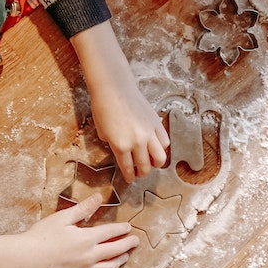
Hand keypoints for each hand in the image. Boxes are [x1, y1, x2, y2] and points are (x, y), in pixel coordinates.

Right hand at [0, 194, 139, 267]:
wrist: (23, 262)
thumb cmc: (40, 237)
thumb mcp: (63, 218)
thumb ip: (83, 208)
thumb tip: (99, 197)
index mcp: (86, 239)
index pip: (111, 233)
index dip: (121, 229)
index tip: (128, 227)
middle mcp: (88, 257)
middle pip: (115, 251)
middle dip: (127, 245)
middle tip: (135, 241)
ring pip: (108, 267)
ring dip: (119, 260)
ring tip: (124, 256)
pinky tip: (105, 266)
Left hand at [70, 22, 169, 182]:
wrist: (114, 88)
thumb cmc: (103, 107)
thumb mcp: (102, 131)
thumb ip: (112, 145)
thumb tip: (121, 151)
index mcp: (120, 146)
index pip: (128, 168)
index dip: (129, 176)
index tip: (130, 178)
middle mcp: (137, 142)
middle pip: (144, 166)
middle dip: (142, 173)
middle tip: (139, 172)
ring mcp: (149, 133)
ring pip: (160, 158)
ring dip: (156, 164)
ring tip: (151, 162)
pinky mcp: (156, 123)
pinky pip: (164, 142)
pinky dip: (161, 148)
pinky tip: (156, 147)